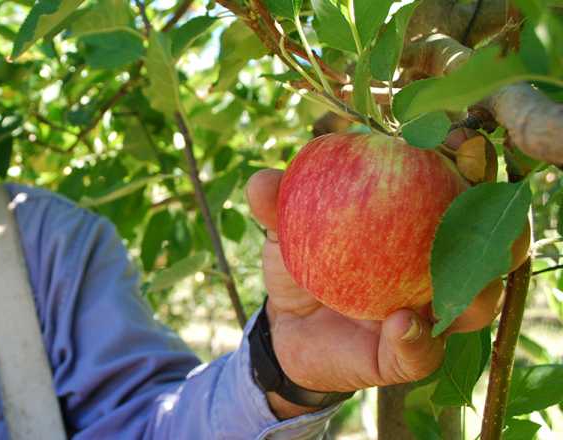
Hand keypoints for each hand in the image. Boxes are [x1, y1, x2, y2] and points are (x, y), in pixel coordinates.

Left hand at [245, 169, 504, 418]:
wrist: (283, 328)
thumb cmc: (302, 263)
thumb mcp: (286, 232)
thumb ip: (277, 205)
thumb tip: (263, 182)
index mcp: (424, 227)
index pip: (465, 193)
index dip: (473, 166)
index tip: (459, 141)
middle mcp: (442, 271)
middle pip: (496, 248)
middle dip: (502, 226)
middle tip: (475, 203)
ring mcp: (431, 316)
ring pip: (476, 305)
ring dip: (474, 290)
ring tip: (453, 277)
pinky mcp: (408, 357)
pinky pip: (421, 351)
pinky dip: (414, 338)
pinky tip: (400, 322)